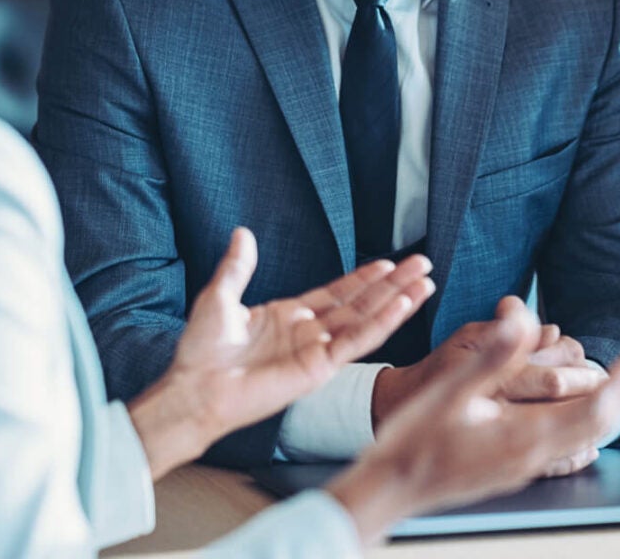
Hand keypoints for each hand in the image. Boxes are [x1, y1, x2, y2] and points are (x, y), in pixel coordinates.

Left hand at [129, 228, 433, 478]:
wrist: (195, 386)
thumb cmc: (201, 350)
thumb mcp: (220, 296)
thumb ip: (238, 266)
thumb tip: (242, 233)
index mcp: (288, 317)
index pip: (336, 294)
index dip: (363, 278)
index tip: (388, 263)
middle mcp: (308, 334)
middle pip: (360, 304)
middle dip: (392, 284)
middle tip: (422, 264)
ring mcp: (316, 351)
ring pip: (366, 321)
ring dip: (397, 301)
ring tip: (425, 282)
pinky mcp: (318, 369)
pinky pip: (356, 342)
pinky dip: (381, 324)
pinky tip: (402, 307)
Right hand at [329, 308, 619, 544]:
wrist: (392, 486)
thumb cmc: (415, 437)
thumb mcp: (451, 388)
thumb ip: (493, 355)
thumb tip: (523, 318)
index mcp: (522, 435)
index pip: (591, 408)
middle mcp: (533, 455)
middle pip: (597, 424)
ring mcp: (524, 466)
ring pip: (583, 438)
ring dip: (607, 408)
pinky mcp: (512, 469)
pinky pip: (564, 451)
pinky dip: (583, 431)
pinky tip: (583, 430)